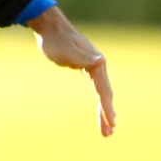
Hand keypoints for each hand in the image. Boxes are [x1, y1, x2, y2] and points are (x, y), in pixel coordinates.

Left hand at [26, 6, 115, 136]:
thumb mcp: (66, 51)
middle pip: (105, 94)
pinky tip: (101, 111)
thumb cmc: (55, 40)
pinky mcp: (86, 68)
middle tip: (108, 134)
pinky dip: (99, 101)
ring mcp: (93, 67)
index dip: (107, 108)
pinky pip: (96, 89)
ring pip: (102, 93)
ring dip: (104, 111)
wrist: (49, 27)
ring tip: (106, 130)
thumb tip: (100, 61)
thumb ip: (83, 58)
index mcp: (97, 63)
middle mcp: (98, 65)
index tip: (111, 123)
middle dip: (107, 115)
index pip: (104, 90)